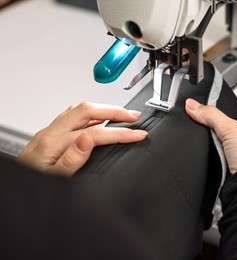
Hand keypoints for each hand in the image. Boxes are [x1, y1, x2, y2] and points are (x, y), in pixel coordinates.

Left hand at [17, 102, 147, 176]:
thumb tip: (88, 139)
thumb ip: (71, 160)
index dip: (120, 132)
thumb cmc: (34, 185)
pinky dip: (91, 114)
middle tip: (134, 116)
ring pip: (80, 109)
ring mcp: (49, 131)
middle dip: (115, 110)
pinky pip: (73, 115)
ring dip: (103, 109)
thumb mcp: (55, 180)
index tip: (137, 134)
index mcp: (53, 145)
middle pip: (88, 110)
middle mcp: (50, 133)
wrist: (15, 187)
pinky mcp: (49, 134)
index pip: (95, 132)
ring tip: (121, 114)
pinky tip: (99, 119)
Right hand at [185, 98, 236, 173]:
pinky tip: (207, 162)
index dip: (220, 116)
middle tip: (206, 133)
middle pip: (223, 136)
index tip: (204, 112)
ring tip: (209, 150)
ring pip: (217, 152)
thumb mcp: (232, 128)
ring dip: (211, 152)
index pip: (234, 121)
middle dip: (213, 136)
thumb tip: (193, 105)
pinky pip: (212, 166)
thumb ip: (212, 115)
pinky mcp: (226, 178)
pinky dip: (208, 165)